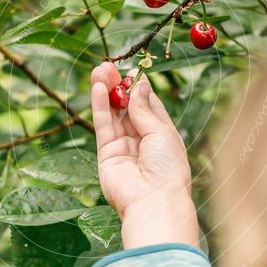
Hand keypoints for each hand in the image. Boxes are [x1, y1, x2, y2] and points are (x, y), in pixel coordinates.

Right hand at [91, 62, 199, 248]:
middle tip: (110, 65)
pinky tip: (98, 88)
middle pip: (128, 107)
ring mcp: (124, 146)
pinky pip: (102, 125)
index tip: (132, 70)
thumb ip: (145, 108)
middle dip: (119, 86)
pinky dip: (99, 106)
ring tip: (99, 69)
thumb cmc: (168, 167)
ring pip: (113, 114)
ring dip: (106, 91)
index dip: (139, 87)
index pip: (149, 104)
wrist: (154, 201)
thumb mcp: (162, 131)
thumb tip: (138, 84)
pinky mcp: (107, 154)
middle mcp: (142, 139)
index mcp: (162, 134)